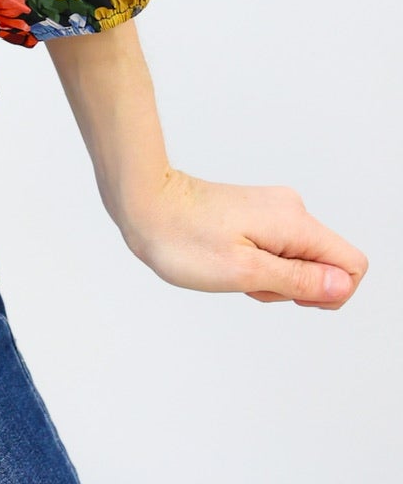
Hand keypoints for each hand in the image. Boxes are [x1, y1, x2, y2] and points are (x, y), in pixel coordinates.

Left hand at [117, 166, 367, 308]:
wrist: (142, 200)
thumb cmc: (182, 237)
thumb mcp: (244, 272)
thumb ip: (298, 281)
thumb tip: (342, 286)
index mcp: (294, 221)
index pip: (352, 264)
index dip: (330, 292)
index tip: (287, 293)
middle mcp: (289, 210)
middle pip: (325, 266)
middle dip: (294, 287)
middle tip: (248, 280)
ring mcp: (271, 211)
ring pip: (298, 262)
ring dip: (271, 278)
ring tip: (231, 268)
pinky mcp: (254, 214)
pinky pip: (276, 252)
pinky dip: (258, 266)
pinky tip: (228, 260)